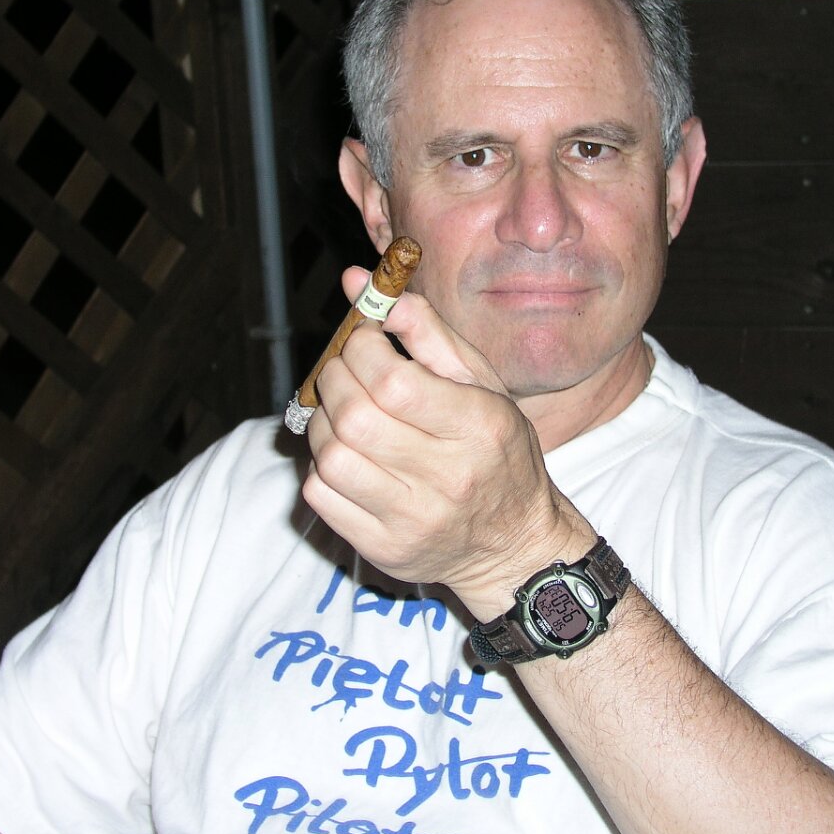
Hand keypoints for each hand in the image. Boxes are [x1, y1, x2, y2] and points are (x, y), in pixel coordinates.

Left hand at [302, 268, 592, 618]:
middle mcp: (450, 478)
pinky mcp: (383, 549)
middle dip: (335, 378)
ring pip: (331, 456)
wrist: (513, 546)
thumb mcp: (482, 385)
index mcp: (480, 427)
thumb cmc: (498, 452)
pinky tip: (346, 455)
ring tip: (344, 413)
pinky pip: (320, 496)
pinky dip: (320, 466)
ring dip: (322, 422)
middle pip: (356, 417)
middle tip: (345, 370)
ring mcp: (413, 520)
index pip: (393, 380)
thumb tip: (360, 284)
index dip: (361, 348)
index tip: (364, 340)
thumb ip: (427, 331)